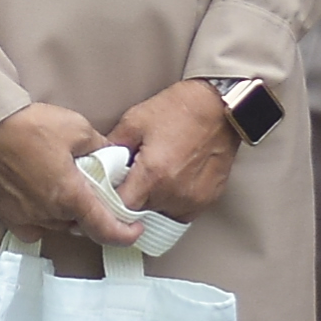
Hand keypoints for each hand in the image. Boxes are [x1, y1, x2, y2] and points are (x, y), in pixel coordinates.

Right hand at [0, 102, 142, 246]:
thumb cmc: (30, 125)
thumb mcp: (78, 129)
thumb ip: (100, 148)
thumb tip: (111, 157)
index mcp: (70, 196)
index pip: (105, 229)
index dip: (125, 234)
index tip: (135, 230)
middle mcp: (49, 213)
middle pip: (81, 225)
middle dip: (93, 213)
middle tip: (96, 192)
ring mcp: (26, 216)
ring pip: (58, 226)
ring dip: (68, 213)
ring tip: (66, 187)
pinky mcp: (7, 214)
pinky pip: (34, 227)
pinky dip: (44, 218)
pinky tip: (42, 200)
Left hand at [106, 76, 240, 225]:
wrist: (222, 106)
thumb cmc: (180, 109)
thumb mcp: (135, 120)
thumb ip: (113, 147)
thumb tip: (98, 164)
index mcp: (152, 175)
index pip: (121, 209)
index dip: (110, 204)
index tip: (107, 195)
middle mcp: (173, 193)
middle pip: (140, 213)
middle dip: (132, 200)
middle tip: (132, 179)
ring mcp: (192, 200)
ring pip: (161, 214)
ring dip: (153, 202)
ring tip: (155, 177)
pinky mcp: (207, 200)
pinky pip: (181, 212)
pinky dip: (172, 202)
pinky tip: (173, 180)